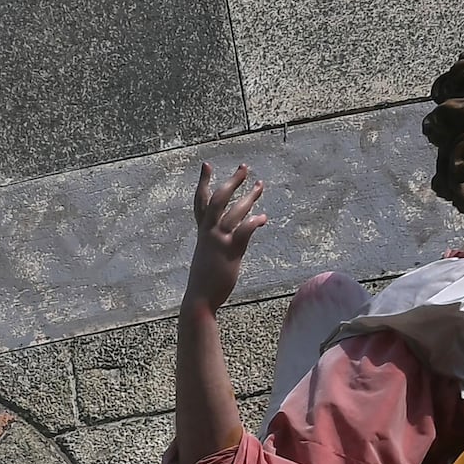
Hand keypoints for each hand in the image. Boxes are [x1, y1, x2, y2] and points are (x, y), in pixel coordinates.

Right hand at [184, 162, 265, 307]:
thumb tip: (227, 239)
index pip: (201, 202)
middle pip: (219, 199)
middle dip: (232, 181)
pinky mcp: (231, 251)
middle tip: (245, 167)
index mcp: (203, 232)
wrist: (200, 299)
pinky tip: (263, 217)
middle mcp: (209, 232)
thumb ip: (215, 243)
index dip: (203, 182)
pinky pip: (244, 230)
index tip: (207, 165)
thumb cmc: (205, 280)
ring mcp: (219, 240)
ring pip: (235, 211)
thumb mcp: (207, 256)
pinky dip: (254, 221)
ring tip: (260, 185)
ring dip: (249, 197)